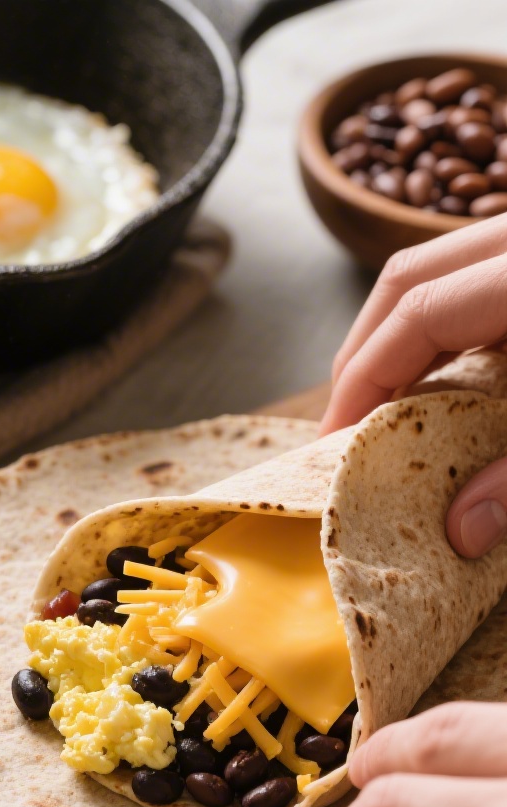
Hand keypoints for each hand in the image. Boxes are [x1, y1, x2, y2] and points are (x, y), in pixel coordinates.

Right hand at [320, 215, 506, 557]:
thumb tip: (461, 531)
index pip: (418, 311)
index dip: (366, 377)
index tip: (337, 442)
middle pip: (410, 277)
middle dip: (362, 353)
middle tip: (341, 427)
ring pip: (438, 272)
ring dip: (397, 338)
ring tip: (379, 408)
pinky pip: (474, 280)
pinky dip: (445, 329)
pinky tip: (445, 382)